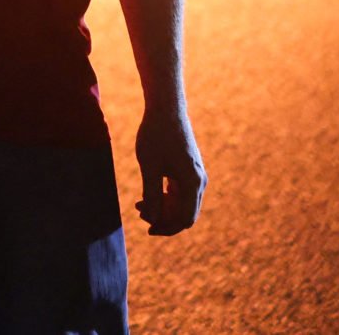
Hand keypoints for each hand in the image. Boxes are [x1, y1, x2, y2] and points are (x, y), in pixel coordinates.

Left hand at [133, 106, 204, 235]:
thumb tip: (152, 219)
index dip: (167, 228)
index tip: (148, 229)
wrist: (166, 108)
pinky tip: (148, 194)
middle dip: (164, 218)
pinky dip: (166, 197)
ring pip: (183, 203)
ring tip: (139, 204)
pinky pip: (181, 192)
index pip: (185, 219)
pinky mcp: (190, 168)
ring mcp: (196, 174)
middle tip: (139, 213)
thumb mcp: (149, 166)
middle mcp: (200, 181)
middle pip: (186, 213)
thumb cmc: (156, 135)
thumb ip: (151, 194)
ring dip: (163, 208)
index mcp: (193, 182)